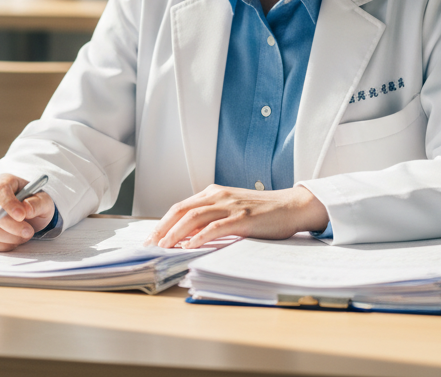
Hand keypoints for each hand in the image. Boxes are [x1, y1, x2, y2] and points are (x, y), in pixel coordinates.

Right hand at [0, 173, 55, 251]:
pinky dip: (4, 245)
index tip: (22, 216)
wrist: (28, 213)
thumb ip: (38, 203)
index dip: (9, 204)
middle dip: (13, 226)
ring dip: (10, 237)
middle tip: (29, 231)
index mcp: (4, 181)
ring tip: (24, 234)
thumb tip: (27, 209)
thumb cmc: (34, 203)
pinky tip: (14, 239)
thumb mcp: (43, 200)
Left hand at [147, 183, 328, 249]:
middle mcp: (218, 195)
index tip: (150, 238)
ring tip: (164, 247)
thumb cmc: (261, 212)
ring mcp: (230, 206)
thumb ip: (211, 218)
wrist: (291, 206)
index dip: (162, 222)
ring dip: (176, 233)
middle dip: (162, 228)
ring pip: (195, 218)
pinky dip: (200, 237)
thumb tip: (187, 236)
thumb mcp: (231, 210)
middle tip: (150, 245)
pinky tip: (190, 247)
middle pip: (182, 210)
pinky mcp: (243, 218)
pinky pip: (216, 227)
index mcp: (214, 193)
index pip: (180, 207)